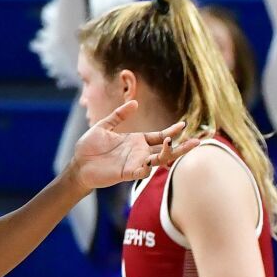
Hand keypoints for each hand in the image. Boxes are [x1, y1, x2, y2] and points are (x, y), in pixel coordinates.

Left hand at [68, 101, 195, 189]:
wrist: (78, 164)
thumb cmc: (89, 147)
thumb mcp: (104, 126)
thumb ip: (118, 115)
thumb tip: (135, 103)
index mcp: (137, 141)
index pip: (160, 136)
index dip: (172, 131)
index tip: (183, 125)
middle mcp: (140, 152)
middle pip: (166, 150)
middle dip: (181, 147)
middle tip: (197, 142)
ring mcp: (135, 163)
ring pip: (158, 161)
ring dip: (167, 154)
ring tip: (172, 145)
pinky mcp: (127, 173)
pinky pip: (141, 172)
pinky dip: (146, 168)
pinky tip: (149, 161)